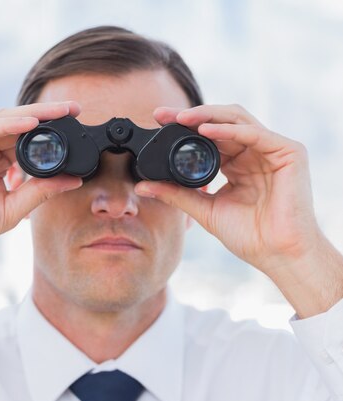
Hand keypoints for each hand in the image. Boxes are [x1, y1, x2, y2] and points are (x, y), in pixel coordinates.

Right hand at [0, 101, 82, 271]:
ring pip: (2, 120)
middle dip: (46, 116)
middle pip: (17, 124)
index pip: (25, 140)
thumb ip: (40, 192)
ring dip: (32, 114)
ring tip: (58, 111)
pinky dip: (8, 125)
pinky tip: (31, 123)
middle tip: (74, 109)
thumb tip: (73, 180)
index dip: (49, 133)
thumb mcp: (13, 208)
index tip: (75, 127)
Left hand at [134, 104, 319, 275]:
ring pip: (237, 119)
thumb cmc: (249, 237)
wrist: (277, 254)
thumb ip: (177, 195)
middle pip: (221, 122)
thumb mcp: (205, 210)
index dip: (184, 127)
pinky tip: (206, 131)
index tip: (158, 121)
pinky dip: (229, 130)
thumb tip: (142, 186)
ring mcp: (273, 150)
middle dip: (191, 116)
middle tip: (162, 114)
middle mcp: (255, 152)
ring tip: (180, 118)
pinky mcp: (290, 152)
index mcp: (238, 164)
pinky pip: (255, 133)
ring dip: (207, 116)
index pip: (210, 136)